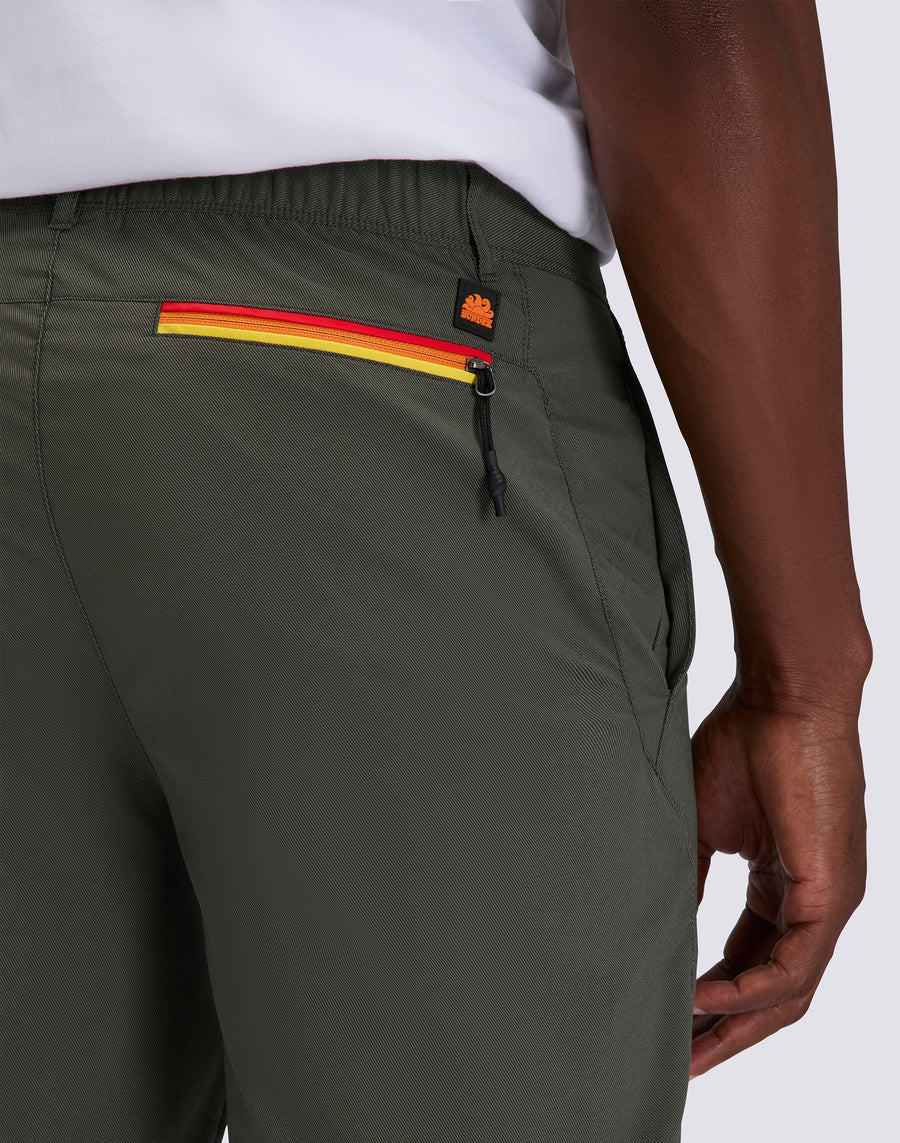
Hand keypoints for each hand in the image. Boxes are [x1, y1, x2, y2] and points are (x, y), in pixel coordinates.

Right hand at [689, 678, 866, 1077]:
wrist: (782, 697)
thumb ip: (690, 879)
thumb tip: (663, 922)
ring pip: (788, 991)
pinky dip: (748, 990)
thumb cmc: (743, 744)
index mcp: (783, 885)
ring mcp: (828, 902)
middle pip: (774, 993)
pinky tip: (704, 998)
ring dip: (736, 1025)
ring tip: (688, 1047)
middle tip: (682, 1063)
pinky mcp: (831, 892)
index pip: (751, 962)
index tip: (670, 1023)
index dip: (713, 999)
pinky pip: (793, 965)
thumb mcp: (703, 826)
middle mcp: (812, 904)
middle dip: (727, 1032)